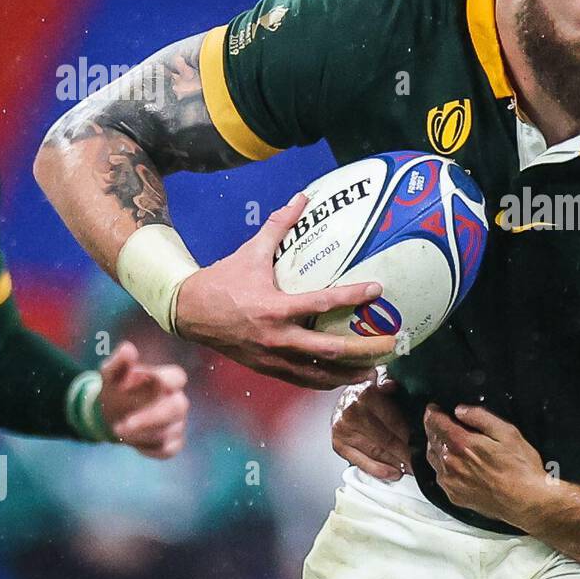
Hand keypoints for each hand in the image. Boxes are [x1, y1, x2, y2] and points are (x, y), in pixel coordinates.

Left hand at [99, 341, 188, 458]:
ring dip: (142, 434)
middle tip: (120, 426)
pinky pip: (170, 449)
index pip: (177, 377)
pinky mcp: (173, 441)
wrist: (112, 413)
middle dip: (149, 418)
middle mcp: (177, 399)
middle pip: (178, 407)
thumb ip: (119, 362)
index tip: (144, 386)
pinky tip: (134, 444)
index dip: (165, 381)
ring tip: (118, 431)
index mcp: (166, 379)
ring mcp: (177, 422)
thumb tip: (128, 349)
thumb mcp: (110, 374)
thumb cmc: (116, 389)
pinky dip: (151, 449)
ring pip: (170, 431)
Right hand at [175, 193, 396, 388]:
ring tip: (375, 369)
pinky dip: (326, 381)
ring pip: (319, 373)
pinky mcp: (268, 369)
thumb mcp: (251, 251)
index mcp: (274, 308)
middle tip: (391, 343)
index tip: (377, 290)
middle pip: (329, 349)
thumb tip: (301, 197)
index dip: (351, 296)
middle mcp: (276, 337)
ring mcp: (272, 358)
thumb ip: (278, 225)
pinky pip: (302, 380)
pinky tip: (344, 378)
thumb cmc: (223, 280)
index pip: (321, 303)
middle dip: (364, 349)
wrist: (188, 313)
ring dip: (349, 373)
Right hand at [330, 374, 411, 479]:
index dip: (410, 435)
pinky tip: (394, 473)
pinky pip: (361, 462)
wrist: (344, 399)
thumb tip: (392, 384)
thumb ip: (389, 381)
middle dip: (406, 453)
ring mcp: (343, 431)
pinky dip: (379, 470)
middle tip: (421, 462)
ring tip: (411, 468)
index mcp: (365, 394)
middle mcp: (351, 413)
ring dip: (396, 463)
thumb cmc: (368, 392)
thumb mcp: (381, 380)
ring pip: (376, 452)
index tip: (423, 445)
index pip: (393, 421)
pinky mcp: (338, 444)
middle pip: (386, 439)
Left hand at [423, 404, 548, 524]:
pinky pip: (440, 476)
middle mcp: (450, 463)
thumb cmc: (520, 467)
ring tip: (444, 440)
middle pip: (432, 440)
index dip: (432, 413)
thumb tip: (460, 410)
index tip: (433, 408)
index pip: (435, 423)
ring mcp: (451, 482)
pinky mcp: (455, 496)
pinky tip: (453, 463)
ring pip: (433, 458)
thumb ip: (480, 417)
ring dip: (436, 446)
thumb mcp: (507, 432)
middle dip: (434, 428)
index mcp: (461, 444)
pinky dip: (441, 465)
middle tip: (439, 422)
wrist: (526, 502)